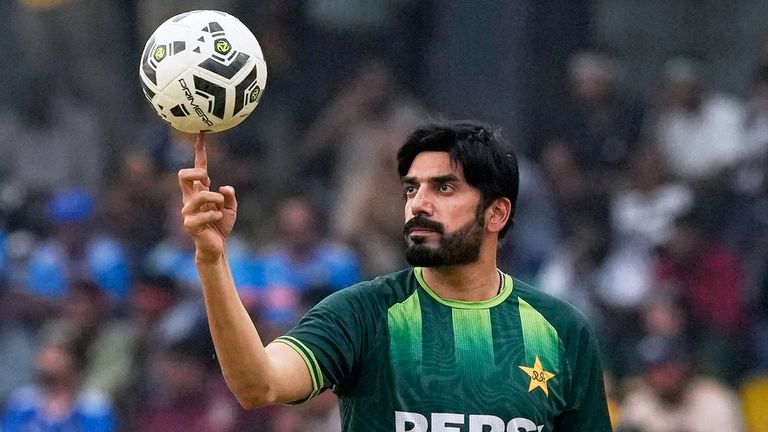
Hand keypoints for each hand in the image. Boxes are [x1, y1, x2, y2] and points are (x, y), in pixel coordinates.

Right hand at [178, 133, 237, 262]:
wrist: (216, 247)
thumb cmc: (221, 226)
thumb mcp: (231, 208)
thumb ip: (230, 196)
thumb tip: (224, 187)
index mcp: (198, 192)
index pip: (197, 168)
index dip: (199, 151)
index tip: (202, 133)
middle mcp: (189, 199)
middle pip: (182, 175)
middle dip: (196, 173)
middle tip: (208, 180)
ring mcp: (187, 211)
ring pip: (199, 195)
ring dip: (214, 199)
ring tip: (221, 208)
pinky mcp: (190, 224)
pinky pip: (204, 214)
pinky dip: (216, 215)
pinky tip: (218, 219)